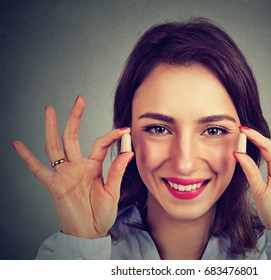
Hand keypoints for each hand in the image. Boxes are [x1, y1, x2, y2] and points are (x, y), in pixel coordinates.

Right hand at [12, 96, 133, 237]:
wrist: (90, 232)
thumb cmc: (102, 214)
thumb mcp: (113, 191)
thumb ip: (117, 171)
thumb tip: (128, 152)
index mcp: (93, 167)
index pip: (100, 144)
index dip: (112, 136)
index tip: (124, 130)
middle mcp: (77, 166)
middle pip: (73, 137)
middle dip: (75, 118)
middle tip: (79, 100)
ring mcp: (65, 174)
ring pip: (55, 147)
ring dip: (52, 129)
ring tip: (50, 111)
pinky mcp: (54, 185)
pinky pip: (38, 170)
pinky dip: (27, 158)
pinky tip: (18, 144)